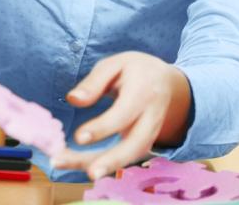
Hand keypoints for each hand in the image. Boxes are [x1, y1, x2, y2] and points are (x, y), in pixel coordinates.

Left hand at [50, 52, 191, 179]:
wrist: (166, 82)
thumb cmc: (135, 70)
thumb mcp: (115, 64)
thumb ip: (94, 82)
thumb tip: (73, 99)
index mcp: (143, 92)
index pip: (123, 114)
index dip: (102, 128)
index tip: (79, 138)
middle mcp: (151, 117)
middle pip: (136, 144)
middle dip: (113, 161)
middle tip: (91, 173)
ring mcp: (150, 134)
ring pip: (131, 156)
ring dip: (105, 167)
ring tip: (76, 171)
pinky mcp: (143, 143)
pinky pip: (125, 158)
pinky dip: (103, 164)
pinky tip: (79, 165)